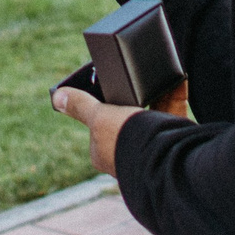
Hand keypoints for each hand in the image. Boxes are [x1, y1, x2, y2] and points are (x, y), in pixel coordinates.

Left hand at [51, 79, 189, 174]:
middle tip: (134, 79)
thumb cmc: (127, 141)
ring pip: (153, 115)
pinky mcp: (177, 139)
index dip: (103, 106)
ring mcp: (154, 148)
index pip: (99, 126)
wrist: (167, 158)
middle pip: (128, 118)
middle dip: (133, 99)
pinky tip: (175, 76)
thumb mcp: (99, 118)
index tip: (109, 85)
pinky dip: (175, 93)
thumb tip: (58, 98)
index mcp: (105, 153)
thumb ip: (81, 106)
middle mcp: (129, 154)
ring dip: (154, 96)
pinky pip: (175, 111)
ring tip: (153, 78)